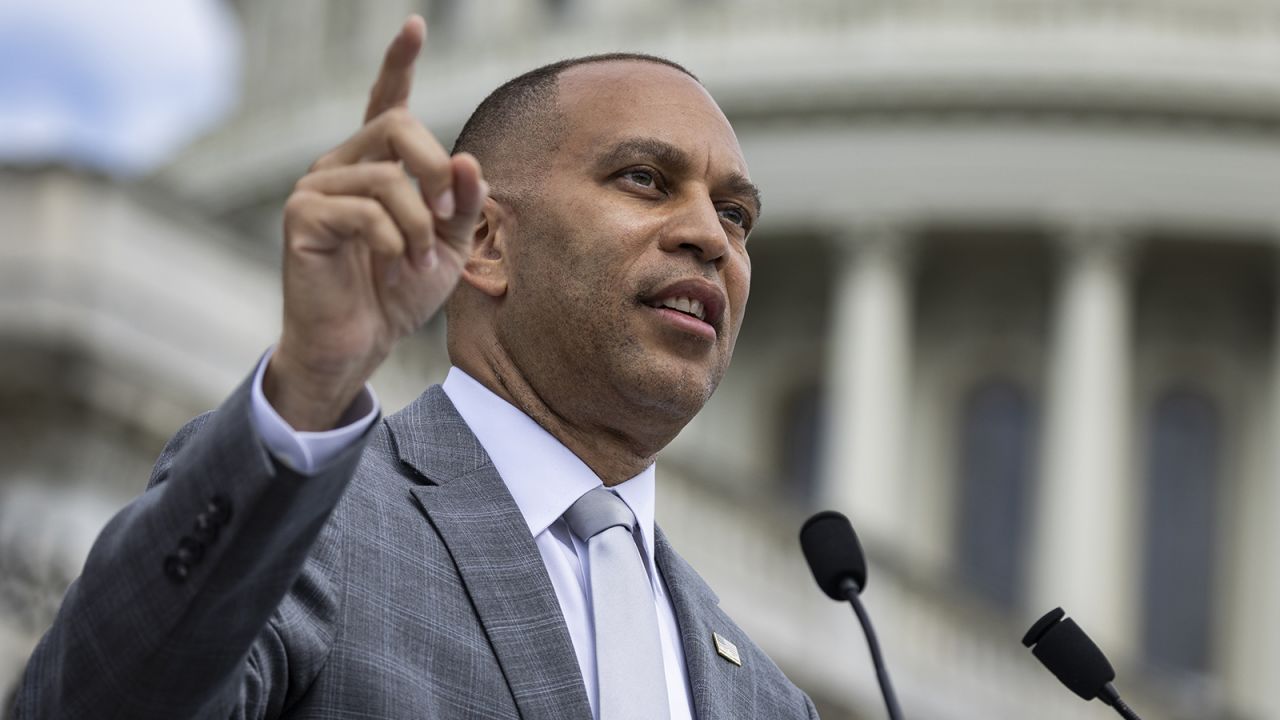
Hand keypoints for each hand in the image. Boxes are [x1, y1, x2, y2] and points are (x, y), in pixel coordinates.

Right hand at [266, 16, 486, 430]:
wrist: (360, 342)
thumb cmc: (398, 292)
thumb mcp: (448, 245)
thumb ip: (461, 203)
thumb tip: (470, 161)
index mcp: (377, 165)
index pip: (387, 102)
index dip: (399, 63)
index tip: (415, 25)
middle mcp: (342, 164)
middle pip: (400, 127)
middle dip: (438, 170)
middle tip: (449, 215)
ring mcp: (317, 187)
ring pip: (387, 178)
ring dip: (419, 225)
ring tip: (419, 261)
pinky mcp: (302, 217)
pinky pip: (363, 211)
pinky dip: (392, 240)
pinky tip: (392, 263)